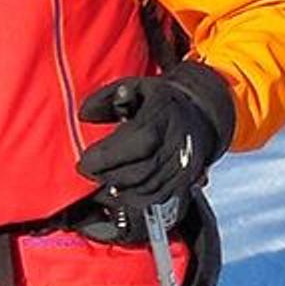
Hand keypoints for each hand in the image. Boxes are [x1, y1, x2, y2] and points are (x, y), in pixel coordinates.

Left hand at [72, 65, 232, 216]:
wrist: (199, 115)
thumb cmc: (159, 101)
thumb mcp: (133, 87)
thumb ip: (106, 98)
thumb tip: (85, 115)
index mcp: (166, 113)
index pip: (138, 140)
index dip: (109, 155)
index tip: (85, 161)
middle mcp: (180, 141)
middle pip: (142, 170)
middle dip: (108, 175)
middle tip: (90, 171)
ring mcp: (186, 163)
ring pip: (148, 187)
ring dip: (120, 188)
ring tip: (104, 178)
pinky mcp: (187, 181)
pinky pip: (158, 198)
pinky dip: (135, 197)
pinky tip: (121, 188)